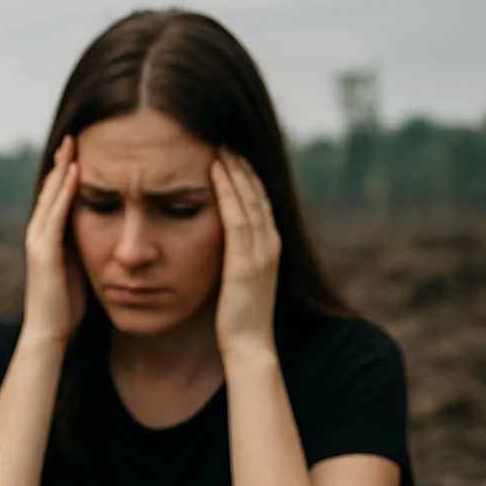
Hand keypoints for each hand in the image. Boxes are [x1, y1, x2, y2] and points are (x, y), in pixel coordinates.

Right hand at [20, 136, 86, 344]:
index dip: (67, 173)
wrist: (50, 333)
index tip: (80, 152)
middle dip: (62, 162)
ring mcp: (39, 240)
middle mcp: (38, 234)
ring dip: (62, 168)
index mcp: (49, 238)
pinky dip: (64, 190)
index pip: (56, 197)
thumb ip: (86, 247)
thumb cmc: (67, 306)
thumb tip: (107, 233)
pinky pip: (56, 213)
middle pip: (50, 189)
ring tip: (73, 143)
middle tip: (74, 137)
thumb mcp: (81, 267)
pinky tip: (75, 171)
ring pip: (50, 195)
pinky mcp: (44, 250)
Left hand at [211, 149, 280, 355]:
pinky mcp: (246, 261)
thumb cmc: (238, 319)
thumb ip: (233, 259)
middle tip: (225, 139)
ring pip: (249, 199)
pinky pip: (237, 217)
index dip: (247, 177)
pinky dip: (228, 191)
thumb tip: (219, 246)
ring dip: (236, 170)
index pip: (259, 203)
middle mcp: (270, 244)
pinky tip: (215, 171)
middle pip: (258, 194)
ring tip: (220, 145)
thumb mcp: (237, 280)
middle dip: (242, 166)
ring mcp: (261, 251)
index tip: (231, 155)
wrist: (249, 347)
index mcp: (269, 248)